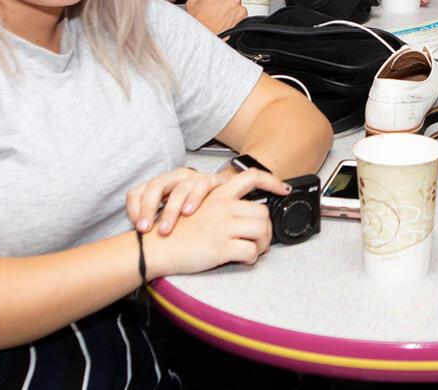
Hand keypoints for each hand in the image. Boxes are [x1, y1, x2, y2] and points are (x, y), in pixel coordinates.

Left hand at [125, 167, 227, 235]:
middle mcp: (174, 178)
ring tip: (165, 229)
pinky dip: (194, 198)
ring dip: (170, 210)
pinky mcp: (212, 180)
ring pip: (178, 188)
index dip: (133, 209)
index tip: (137, 230)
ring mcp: (193, 178)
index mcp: (159, 186)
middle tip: (145, 230)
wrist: (227, 196)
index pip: (137, 192)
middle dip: (148, 209)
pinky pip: (202, 185)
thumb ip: (157, 224)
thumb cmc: (195, 211)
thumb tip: (139, 244)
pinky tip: (189, 213)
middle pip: (155, 186)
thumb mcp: (172, 216)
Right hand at [139, 169, 286, 278]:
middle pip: (263, 212)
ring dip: (262, 245)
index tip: (284, 189)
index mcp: (217, 195)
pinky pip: (250, 252)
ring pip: (262, 231)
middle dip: (266, 229)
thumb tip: (240, 215)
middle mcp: (223, 207)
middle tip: (260, 239)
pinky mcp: (221, 247)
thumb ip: (219, 207)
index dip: (272, 182)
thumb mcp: (197, 208)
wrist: (154, 247)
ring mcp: (223, 226)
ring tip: (252, 250)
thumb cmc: (173, 232)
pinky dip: (251, 259)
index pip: (251, 178)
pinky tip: (241, 259)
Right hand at [186, 0, 246, 33]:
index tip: (216, 2)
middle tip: (217, 12)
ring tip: (221, 20)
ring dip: (231, 12)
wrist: (203, 38)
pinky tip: (226, 24)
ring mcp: (240, 10)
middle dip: (226, 4)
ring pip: (237, 8)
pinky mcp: (244, 20)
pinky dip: (235, 20)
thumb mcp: (193, 1)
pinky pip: (241, 17)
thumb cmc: (198, 22)